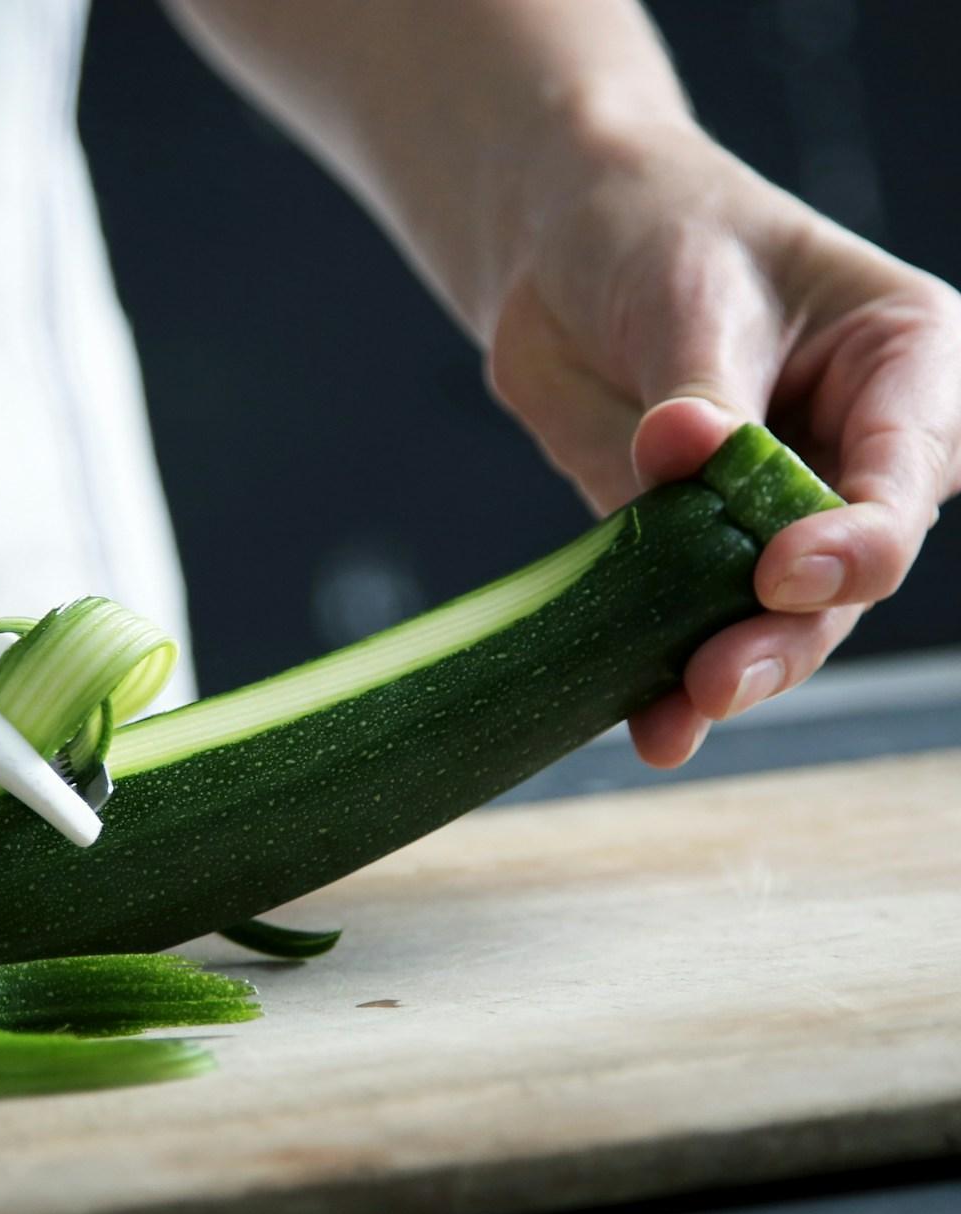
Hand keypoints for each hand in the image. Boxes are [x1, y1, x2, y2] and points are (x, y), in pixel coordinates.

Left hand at [486, 123, 960, 764]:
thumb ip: (700, 392)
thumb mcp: (692, 290)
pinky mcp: (687, 547)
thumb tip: (682, 450)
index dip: (853, 539)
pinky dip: (664, 671)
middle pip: (844, 571)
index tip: (781, 572)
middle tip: (720, 679)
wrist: (563, 251)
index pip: (902, 473)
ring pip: (774, 615)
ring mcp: (771, 511)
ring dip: (729, 669)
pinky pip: (686, 618)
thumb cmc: (659, 232)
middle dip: (786, 632)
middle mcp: (853, 453)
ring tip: (677, 718)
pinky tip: (650, 726)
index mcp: (905, 366)